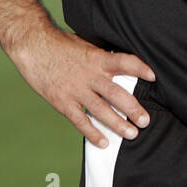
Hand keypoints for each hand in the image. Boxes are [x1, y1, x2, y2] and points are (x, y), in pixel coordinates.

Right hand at [10, 23, 155, 149]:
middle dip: (133, 109)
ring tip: (132, 134)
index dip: (140, 68)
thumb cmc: (60, 43)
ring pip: (102, 110)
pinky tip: (103, 142)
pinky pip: (80, 120)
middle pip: (117, 94)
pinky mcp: (62, 101)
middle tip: (145, 121)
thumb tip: (118, 64)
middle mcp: (90, 75)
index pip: (125, 62)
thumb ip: (101, 57)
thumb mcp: (85, 44)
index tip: (153, 76)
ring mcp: (76, 90)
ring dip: (118, 124)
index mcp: (98, 58)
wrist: (32, 45)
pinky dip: (92, 132)